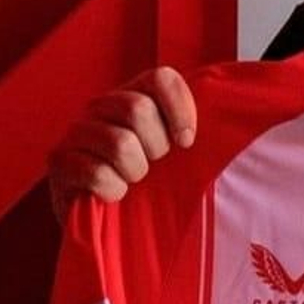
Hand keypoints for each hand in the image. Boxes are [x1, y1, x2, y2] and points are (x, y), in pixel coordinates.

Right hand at [47, 66, 195, 223]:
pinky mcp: (61, 162)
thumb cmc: (149, 186)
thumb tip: (242, 111)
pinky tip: (113, 195)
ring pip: (119, 142)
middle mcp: (103, 106)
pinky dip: (113, 190)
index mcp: (135, 95)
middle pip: (137, 109)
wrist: (109, 224)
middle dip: (155, 148)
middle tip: (152, 168)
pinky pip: (95, 172)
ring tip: (132, 183)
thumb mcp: (179, 156)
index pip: (161, 79)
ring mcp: (78, 132)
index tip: (185, 142)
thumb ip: (196, 131)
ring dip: (134, 172)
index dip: (179, 109)